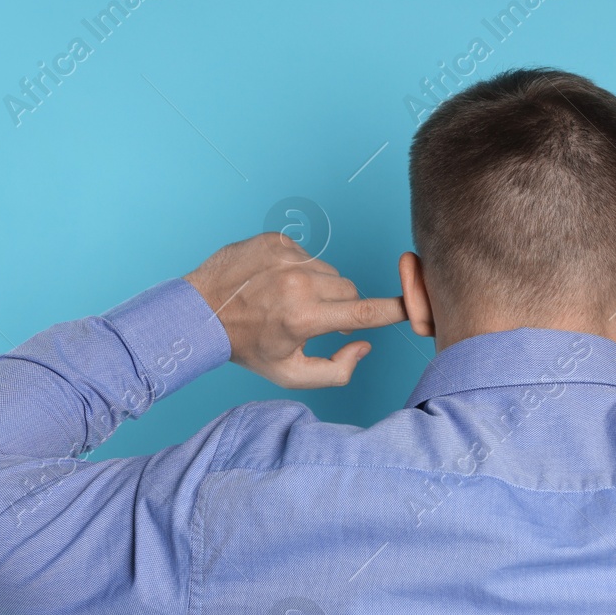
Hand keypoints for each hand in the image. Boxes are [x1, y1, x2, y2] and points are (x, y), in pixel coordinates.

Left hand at [184, 232, 407, 388]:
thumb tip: (363, 346)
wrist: (200, 312)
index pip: (364, 313)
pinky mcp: (277, 240)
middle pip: (350, 291)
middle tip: (313, 320)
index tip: (415, 307)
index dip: (395, 310)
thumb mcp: (290, 374)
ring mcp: (287, 257)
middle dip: (341, 307)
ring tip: (290, 300)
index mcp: (304, 318)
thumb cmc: (246, 346)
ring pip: (331, 272)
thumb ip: (336, 371)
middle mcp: (299, 283)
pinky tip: (277, 282)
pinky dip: (301, 269)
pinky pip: (309, 255)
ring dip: (321, 288)